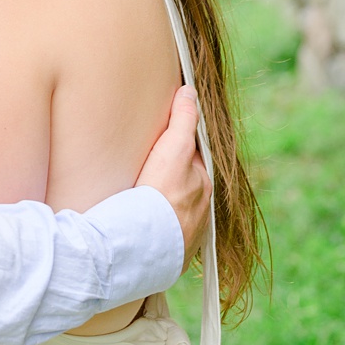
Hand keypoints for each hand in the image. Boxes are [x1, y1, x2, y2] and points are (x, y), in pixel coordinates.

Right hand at [135, 85, 209, 261]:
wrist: (147, 241)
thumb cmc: (160, 192)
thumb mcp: (172, 149)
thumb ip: (182, 120)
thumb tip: (190, 91)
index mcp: (203, 186)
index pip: (189, 162)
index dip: (173, 152)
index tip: (158, 149)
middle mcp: (201, 211)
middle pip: (185, 187)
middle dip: (170, 180)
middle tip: (146, 173)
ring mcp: (188, 234)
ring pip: (176, 212)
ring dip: (164, 207)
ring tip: (142, 202)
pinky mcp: (172, 253)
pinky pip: (167, 236)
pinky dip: (158, 229)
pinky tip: (142, 227)